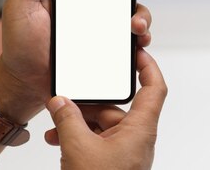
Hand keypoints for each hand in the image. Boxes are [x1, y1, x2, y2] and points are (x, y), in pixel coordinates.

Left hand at [0, 0, 157, 123]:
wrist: (26, 82)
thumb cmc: (19, 44)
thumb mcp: (18, 7)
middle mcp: (88, 1)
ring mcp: (100, 24)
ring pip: (131, 9)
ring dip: (142, 13)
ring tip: (136, 25)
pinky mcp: (107, 46)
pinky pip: (130, 38)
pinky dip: (141, 37)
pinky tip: (139, 40)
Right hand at [45, 49, 166, 169]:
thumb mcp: (79, 147)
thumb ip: (68, 120)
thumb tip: (60, 103)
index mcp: (140, 130)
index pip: (154, 89)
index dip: (148, 66)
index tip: (137, 51)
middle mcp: (136, 138)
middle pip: (115, 107)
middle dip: (88, 104)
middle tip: (65, 100)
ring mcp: (125, 151)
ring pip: (102, 125)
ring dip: (78, 123)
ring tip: (55, 125)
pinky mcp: (114, 162)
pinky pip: (98, 141)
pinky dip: (79, 138)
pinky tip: (58, 139)